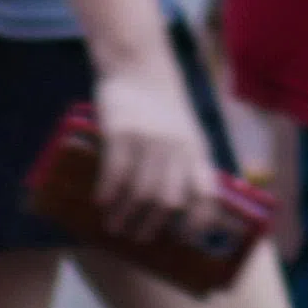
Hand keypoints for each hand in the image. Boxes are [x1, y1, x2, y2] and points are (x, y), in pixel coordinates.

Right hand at [89, 57, 219, 233]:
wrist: (140, 67)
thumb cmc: (163, 107)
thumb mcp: (187, 133)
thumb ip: (188, 164)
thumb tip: (180, 207)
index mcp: (196, 150)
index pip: (206, 193)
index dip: (199, 221)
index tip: (183, 240)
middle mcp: (177, 148)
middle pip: (168, 201)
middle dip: (152, 226)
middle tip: (137, 238)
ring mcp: (150, 140)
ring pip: (140, 191)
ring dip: (126, 215)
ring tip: (114, 226)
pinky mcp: (123, 131)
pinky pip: (116, 171)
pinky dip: (108, 192)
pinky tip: (101, 202)